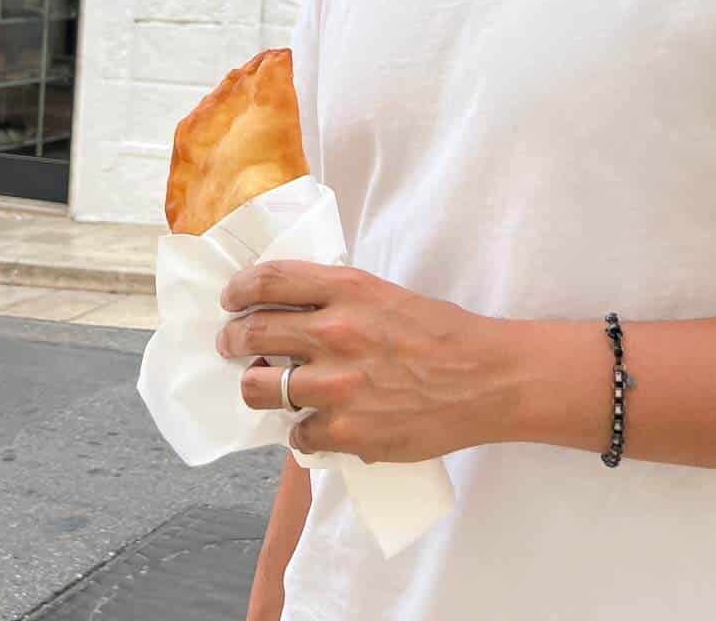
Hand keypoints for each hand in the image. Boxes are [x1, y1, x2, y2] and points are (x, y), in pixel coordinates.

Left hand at [217, 261, 514, 462]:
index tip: (231, 299)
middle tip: (232, 345)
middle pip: (252, 333)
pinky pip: (297, 434)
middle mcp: (335, 331)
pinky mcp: (347, 431)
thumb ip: (337, 299)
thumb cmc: (439, 333)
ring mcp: (338, 384)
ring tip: (265, 387)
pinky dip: (302, 430)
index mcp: (347, 289)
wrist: (484, 378)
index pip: (268, 281)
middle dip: (232, 340)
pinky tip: (315, 424)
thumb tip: (289, 311)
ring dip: (257, 387)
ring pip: (259, 388)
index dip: (239, 290)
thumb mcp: (385, 294)